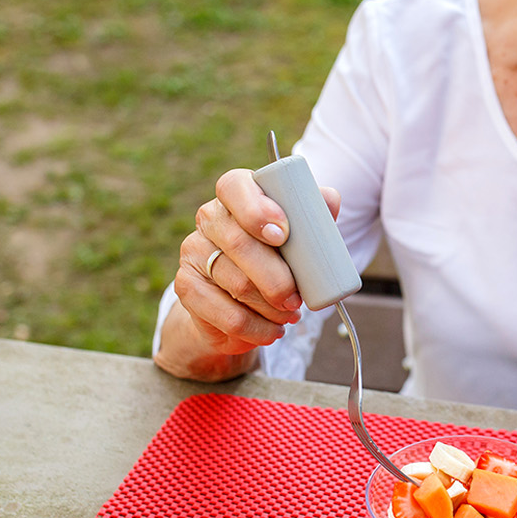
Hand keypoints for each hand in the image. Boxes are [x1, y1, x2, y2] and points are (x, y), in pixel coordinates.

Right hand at [165, 168, 339, 364]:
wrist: (240, 302)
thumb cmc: (276, 258)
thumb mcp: (299, 235)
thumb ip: (313, 216)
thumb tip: (330, 199)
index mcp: (235, 194)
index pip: (234, 187)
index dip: (257, 210)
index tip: (283, 235)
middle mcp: (209, 217)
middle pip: (240, 243)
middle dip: (276, 276)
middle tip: (297, 297)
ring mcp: (193, 251)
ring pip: (238, 284)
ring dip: (272, 307)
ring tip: (289, 313)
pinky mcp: (186, 287)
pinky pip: (228, 315)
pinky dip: (258, 328)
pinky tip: (273, 330)